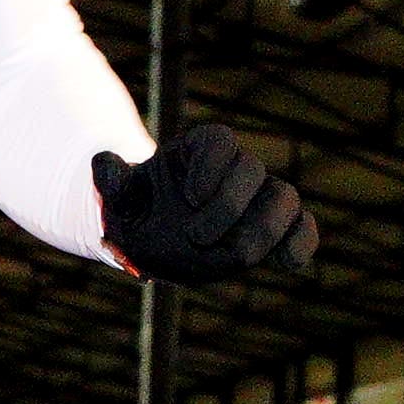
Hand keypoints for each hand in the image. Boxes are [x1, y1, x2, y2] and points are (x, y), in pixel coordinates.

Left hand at [95, 123, 317, 283]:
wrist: (152, 236)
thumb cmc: (137, 210)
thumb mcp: (120, 197)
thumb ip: (113, 182)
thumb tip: (102, 163)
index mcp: (198, 152)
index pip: (220, 141)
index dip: (212, 165)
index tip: (190, 195)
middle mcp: (234, 170)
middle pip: (253, 170)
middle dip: (229, 205)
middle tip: (196, 236)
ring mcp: (258, 199)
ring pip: (284, 198)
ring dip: (266, 227)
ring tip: (239, 254)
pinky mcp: (275, 229)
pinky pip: (301, 227)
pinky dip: (300, 242)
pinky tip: (287, 262)